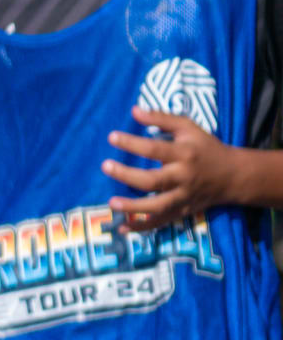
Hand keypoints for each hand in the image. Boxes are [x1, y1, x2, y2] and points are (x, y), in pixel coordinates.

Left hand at [107, 106, 244, 232]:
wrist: (234, 175)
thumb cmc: (206, 147)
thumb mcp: (189, 128)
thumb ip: (162, 118)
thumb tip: (134, 110)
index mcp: (185, 154)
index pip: (156, 149)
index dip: (133, 143)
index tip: (111, 137)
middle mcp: (184, 177)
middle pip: (153, 180)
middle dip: (128, 175)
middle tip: (105, 166)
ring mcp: (183, 197)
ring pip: (157, 206)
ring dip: (134, 207)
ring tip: (111, 203)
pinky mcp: (182, 211)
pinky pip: (161, 222)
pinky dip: (143, 228)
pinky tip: (122, 229)